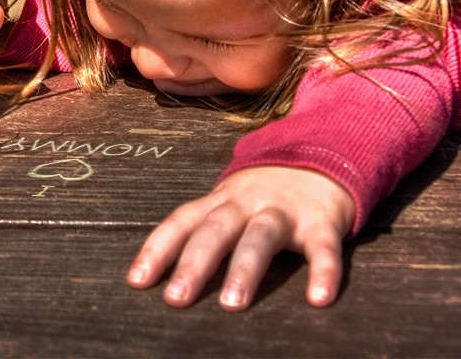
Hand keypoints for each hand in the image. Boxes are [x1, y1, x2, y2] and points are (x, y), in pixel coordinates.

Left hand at [127, 166, 355, 310]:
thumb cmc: (265, 193)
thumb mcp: (230, 201)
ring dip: (244, 269)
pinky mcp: (322, 221)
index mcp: (220, 200)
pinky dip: (324, 272)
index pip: (182, 221)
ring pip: (260, 237)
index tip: (137, 281)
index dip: (158, 249)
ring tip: (231, 304)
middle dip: (194, 264)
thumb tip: (164, 270)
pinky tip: (318, 298)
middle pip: (215, 231)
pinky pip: (323, 247)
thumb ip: (204, 228)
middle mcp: (247, 203)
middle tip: (176, 299)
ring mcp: (284, 210)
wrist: (322, 157)